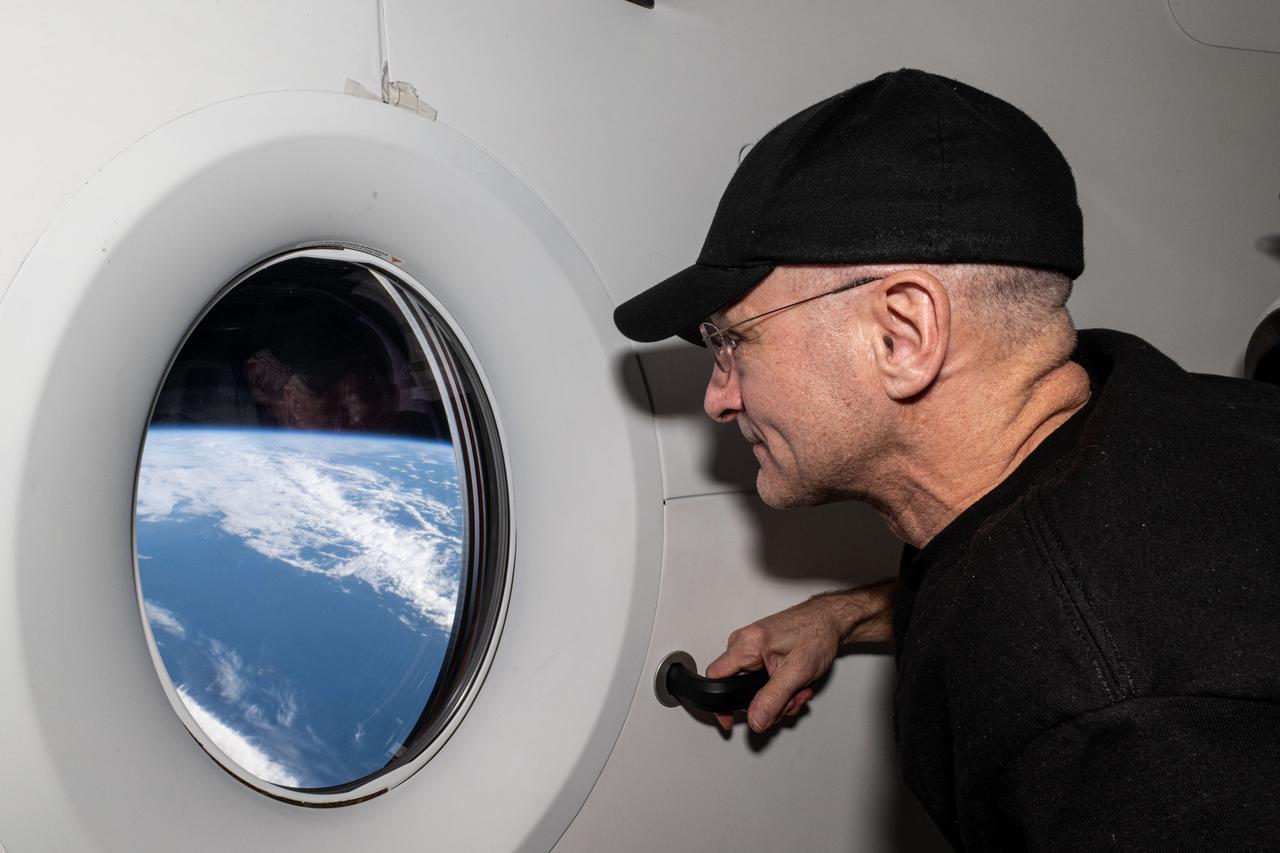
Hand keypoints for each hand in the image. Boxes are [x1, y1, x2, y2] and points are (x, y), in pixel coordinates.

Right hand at [704, 579, 895, 732]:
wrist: (830, 620)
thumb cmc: (817, 634)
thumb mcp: (797, 672)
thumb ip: (773, 699)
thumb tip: (755, 721)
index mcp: (747, 644)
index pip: (716, 676)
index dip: (720, 702)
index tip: (728, 720)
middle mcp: (744, 643)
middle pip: (739, 687)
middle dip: (767, 702)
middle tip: (790, 700)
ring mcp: (752, 647)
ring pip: (753, 686)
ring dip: (777, 697)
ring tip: (799, 689)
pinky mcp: (761, 652)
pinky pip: (760, 679)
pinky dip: (778, 688)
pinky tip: (795, 685)